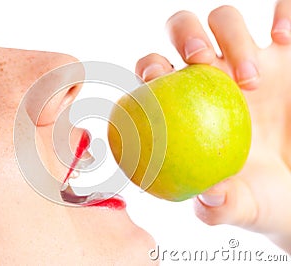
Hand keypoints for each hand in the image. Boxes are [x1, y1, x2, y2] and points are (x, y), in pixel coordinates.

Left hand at [136, 2, 290, 252]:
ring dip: (232, 36)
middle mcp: (212, 76)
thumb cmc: (261, 195)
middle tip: (201, 62)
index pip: (154, 70)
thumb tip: (208, 195)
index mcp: (187, 105)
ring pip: (224, 19)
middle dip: (185, 35)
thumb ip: (220, 205)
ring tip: (252, 78)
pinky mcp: (287, 52)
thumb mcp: (241, 205)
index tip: (156, 78)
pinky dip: (282, 13)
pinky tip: (283, 38)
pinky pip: (282, 13)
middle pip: (183, 31)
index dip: (149, 66)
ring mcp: (249, 59)